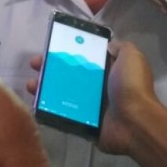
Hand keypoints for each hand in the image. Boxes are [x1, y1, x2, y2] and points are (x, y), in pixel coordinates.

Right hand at [28, 42, 164, 156]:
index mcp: (108, 71)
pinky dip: (49, 109)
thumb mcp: (130, 57)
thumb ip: (120, 47)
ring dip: (45, 88)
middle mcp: (98, 88)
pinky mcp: (83, 123)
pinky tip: (35, 103)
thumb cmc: (130, 86)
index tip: (51, 46)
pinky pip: (62, 114)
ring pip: (62, 94)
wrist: (134, 122)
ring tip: (31, 85)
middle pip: (69, 75)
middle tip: (35, 65)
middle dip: (50, 68)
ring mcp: (89, 107)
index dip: (67, 51)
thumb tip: (107, 43)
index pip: (84, 58)